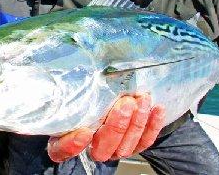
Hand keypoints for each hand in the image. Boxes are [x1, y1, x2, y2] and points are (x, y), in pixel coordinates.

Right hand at [47, 93, 165, 161]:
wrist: (109, 101)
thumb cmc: (86, 95)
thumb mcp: (75, 92)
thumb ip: (75, 89)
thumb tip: (82, 68)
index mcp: (66, 139)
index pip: (62, 150)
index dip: (72, 146)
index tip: (84, 132)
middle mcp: (91, 148)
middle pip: (102, 149)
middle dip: (116, 127)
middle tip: (124, 104)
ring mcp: (114, 150)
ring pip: (126, 146)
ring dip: (136, 122)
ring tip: (141, 100)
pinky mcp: (133, 146)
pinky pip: (145, 142)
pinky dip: (152, 125)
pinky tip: (157, 108)